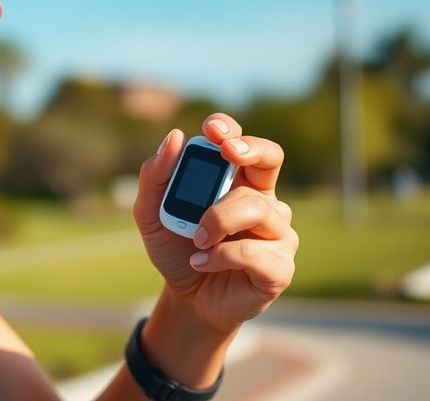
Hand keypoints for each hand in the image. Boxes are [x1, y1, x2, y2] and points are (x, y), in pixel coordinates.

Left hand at [133, 113, 297, 334]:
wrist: (186, 299)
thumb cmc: (176, 250)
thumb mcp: (151, 215)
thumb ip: (155, 178)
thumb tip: (175, 138)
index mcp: (234, 180)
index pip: (242, 143)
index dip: (231, 130)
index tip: (212, 130)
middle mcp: (262, 200)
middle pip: (270, 159)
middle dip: (251, 149)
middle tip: (228, 152)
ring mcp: (276, 232)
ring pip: (258, 207)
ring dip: (218, 220)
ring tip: (196, 241)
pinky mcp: (279, 266)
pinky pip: (256, 252)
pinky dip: (221, 256)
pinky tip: (201, 262)